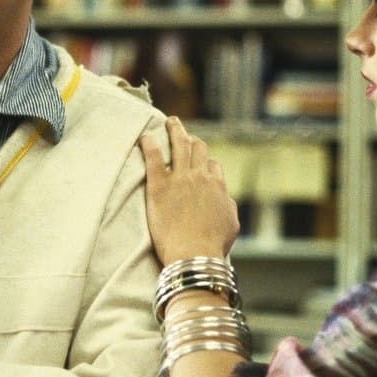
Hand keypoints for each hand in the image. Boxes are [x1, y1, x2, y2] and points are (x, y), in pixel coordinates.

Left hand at [139, 117, 239, 266]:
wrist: (194, 254)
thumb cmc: (213, 245)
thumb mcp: (232, 224)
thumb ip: (228, 206)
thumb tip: (225, 198)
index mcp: (218, 185)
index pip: (212, 164)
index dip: (205, 162)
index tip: (198, 162)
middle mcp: (200, 176)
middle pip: (197, 148)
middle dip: (191, 138)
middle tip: (183, 133)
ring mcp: (179, 179)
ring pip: (179, 144)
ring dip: (175, 129)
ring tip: (170, 122)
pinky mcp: (159, 186)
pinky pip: (154, 157)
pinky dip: (150, 144)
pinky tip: (145, 137)